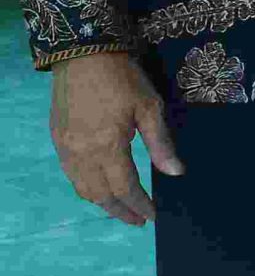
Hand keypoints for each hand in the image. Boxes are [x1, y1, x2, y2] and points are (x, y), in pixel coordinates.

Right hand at [49, 51, 182, 226]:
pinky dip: (86, 186)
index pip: (125, 188)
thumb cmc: (122, 78)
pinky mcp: (57, 140)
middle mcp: (81, 154)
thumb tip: (177, 173)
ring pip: (82, 188)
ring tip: (121, 207)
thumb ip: (160, 144)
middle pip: (100, 195)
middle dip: (120, 210)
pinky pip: (70, 174)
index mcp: (107, 147)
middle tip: (138, 220)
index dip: (140, 205)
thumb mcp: (149, 107)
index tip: (154, 216)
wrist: (82, 55)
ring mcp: (65, 149)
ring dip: (102, 202)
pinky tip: (100, 185)